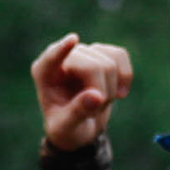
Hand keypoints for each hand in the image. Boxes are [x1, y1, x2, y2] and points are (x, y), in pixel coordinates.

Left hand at [33, 34, 134, 151]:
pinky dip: (125, 76)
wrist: (79, 127)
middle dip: (102, 94)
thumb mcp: (66, 128)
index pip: (52, 57)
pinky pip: (120, 55)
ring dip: (111, 90)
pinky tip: (119, 92)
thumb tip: (97, 96)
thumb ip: (77, 113)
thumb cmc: (66, 128)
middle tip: (92, 113)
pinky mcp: (101, 52)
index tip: (73, 41)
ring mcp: (83, 52)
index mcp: (44, 73)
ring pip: (110, 63)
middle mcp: (63, 57)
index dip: (63, 50)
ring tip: (97, 104)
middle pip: (95, 67)